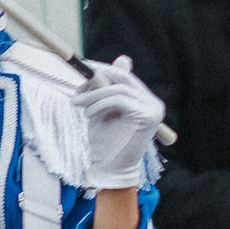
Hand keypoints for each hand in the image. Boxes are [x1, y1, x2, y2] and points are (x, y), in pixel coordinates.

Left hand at [74, 57, 164, 188]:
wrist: (111, 169)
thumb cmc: (106, 143)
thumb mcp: (103, 110)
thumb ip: (108, 89)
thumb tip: (121, 59)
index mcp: (145, 102)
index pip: (125, 77)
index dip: (104, 70)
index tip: (84, 68)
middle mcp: (153, 103)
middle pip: (124, 78)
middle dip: (97, 77)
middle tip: (77, 84)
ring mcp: (152, 109)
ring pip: (119, 89)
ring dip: (93, 94)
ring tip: (76, 103)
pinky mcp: (147, 116)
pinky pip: (119, 100)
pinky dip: (99, 103)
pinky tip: (88, 114)